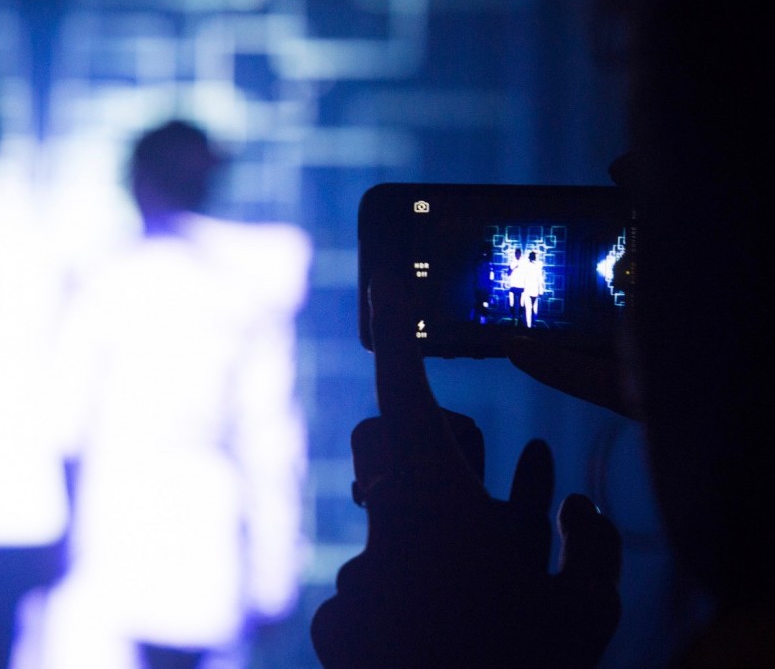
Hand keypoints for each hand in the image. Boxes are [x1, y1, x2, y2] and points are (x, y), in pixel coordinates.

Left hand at [310, 266, 621, 667]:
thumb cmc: (521, 660)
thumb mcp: (586, 608)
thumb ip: (592, 549)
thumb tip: (574, 509)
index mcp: (433, 501)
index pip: (406, 395)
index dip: (400, 341)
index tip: (388, 294)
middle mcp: (381, 529)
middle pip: (393, 461)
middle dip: (426, 461)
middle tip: (464, 490)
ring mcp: (352, 574)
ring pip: (393, 536)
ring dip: (430, 550)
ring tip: (467, 584)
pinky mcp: (335, 622)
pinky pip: (375, 592)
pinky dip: (406, 605)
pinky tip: (425, 631)